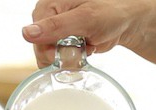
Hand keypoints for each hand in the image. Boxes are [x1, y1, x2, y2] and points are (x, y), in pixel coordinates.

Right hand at [22, 0, 149, 66]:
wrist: (128, 21)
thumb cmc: (111, 12)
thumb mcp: (85, 19)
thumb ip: (56, 27)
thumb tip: (27, 34)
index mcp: (48, 5)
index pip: (34, 35)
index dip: (48, 49)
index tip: (67, 51)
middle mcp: (49, 16)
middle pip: (40, 47)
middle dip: (60, 53)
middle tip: (82, 47)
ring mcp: (57, 30)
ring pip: (49, 55)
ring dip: (68, 57)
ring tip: (85, 46)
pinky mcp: (65, 40)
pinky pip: (60, 58)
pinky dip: (73, 58)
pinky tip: (85, 49)